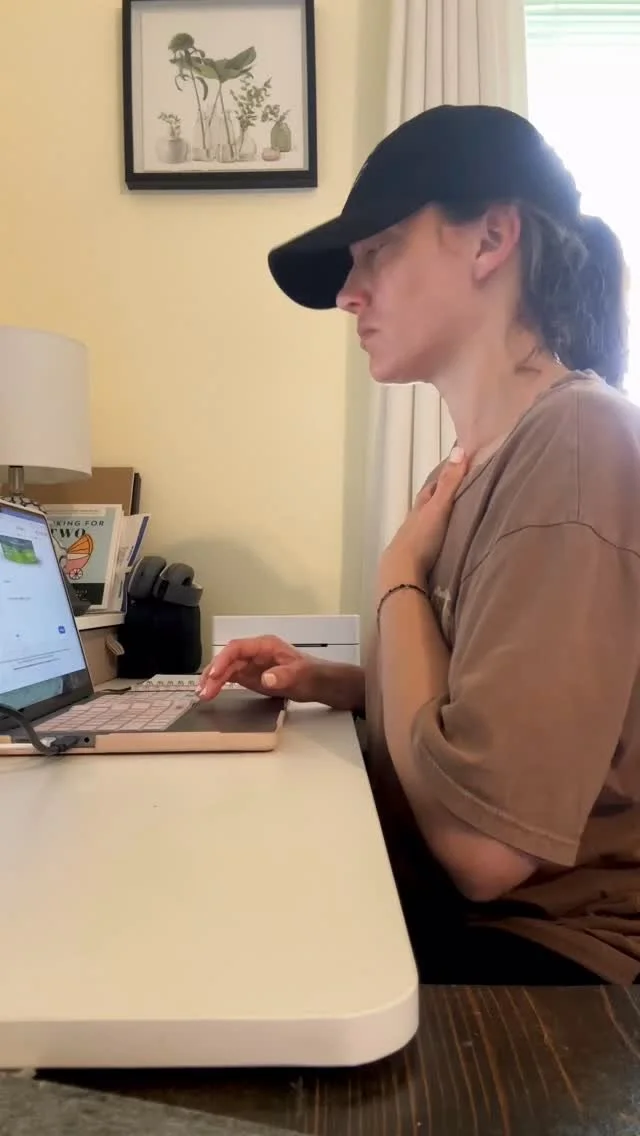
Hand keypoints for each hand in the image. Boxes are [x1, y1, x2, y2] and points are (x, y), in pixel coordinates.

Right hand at [197, 635, 322, 702]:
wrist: (320, 683)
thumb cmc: (312, 673)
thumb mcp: (301, 674)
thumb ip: (284, 675)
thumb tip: (266, 678)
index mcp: (265, 646)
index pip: (237, 648)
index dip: (223, 660)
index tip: (214, 675)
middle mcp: (255, 653)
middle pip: (228, 659)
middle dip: (213, 674)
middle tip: (204, 691)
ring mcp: (252, 665)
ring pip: (226, 669)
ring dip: (213, 681)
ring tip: (203, 695)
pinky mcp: (251, 676)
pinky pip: (231, 678)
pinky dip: (219, 685)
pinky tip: (211, 693)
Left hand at [378, 447, 467, 593]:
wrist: (403, 572)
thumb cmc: (422, 537)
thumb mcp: (438, 507)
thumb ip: (449, 483)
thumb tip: (459, 449)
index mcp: (421, 505)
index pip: (434, 485)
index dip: (446, 475)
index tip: (460, 465)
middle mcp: (416, 519)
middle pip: (429, 502)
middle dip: (443, 495)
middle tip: (461, 489)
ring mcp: (414, 538)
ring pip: (429, 521)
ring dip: (440, 517)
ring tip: (458, 515)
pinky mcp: (416, 556)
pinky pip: (430, 539)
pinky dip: (439, 535)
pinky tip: (446, 540)